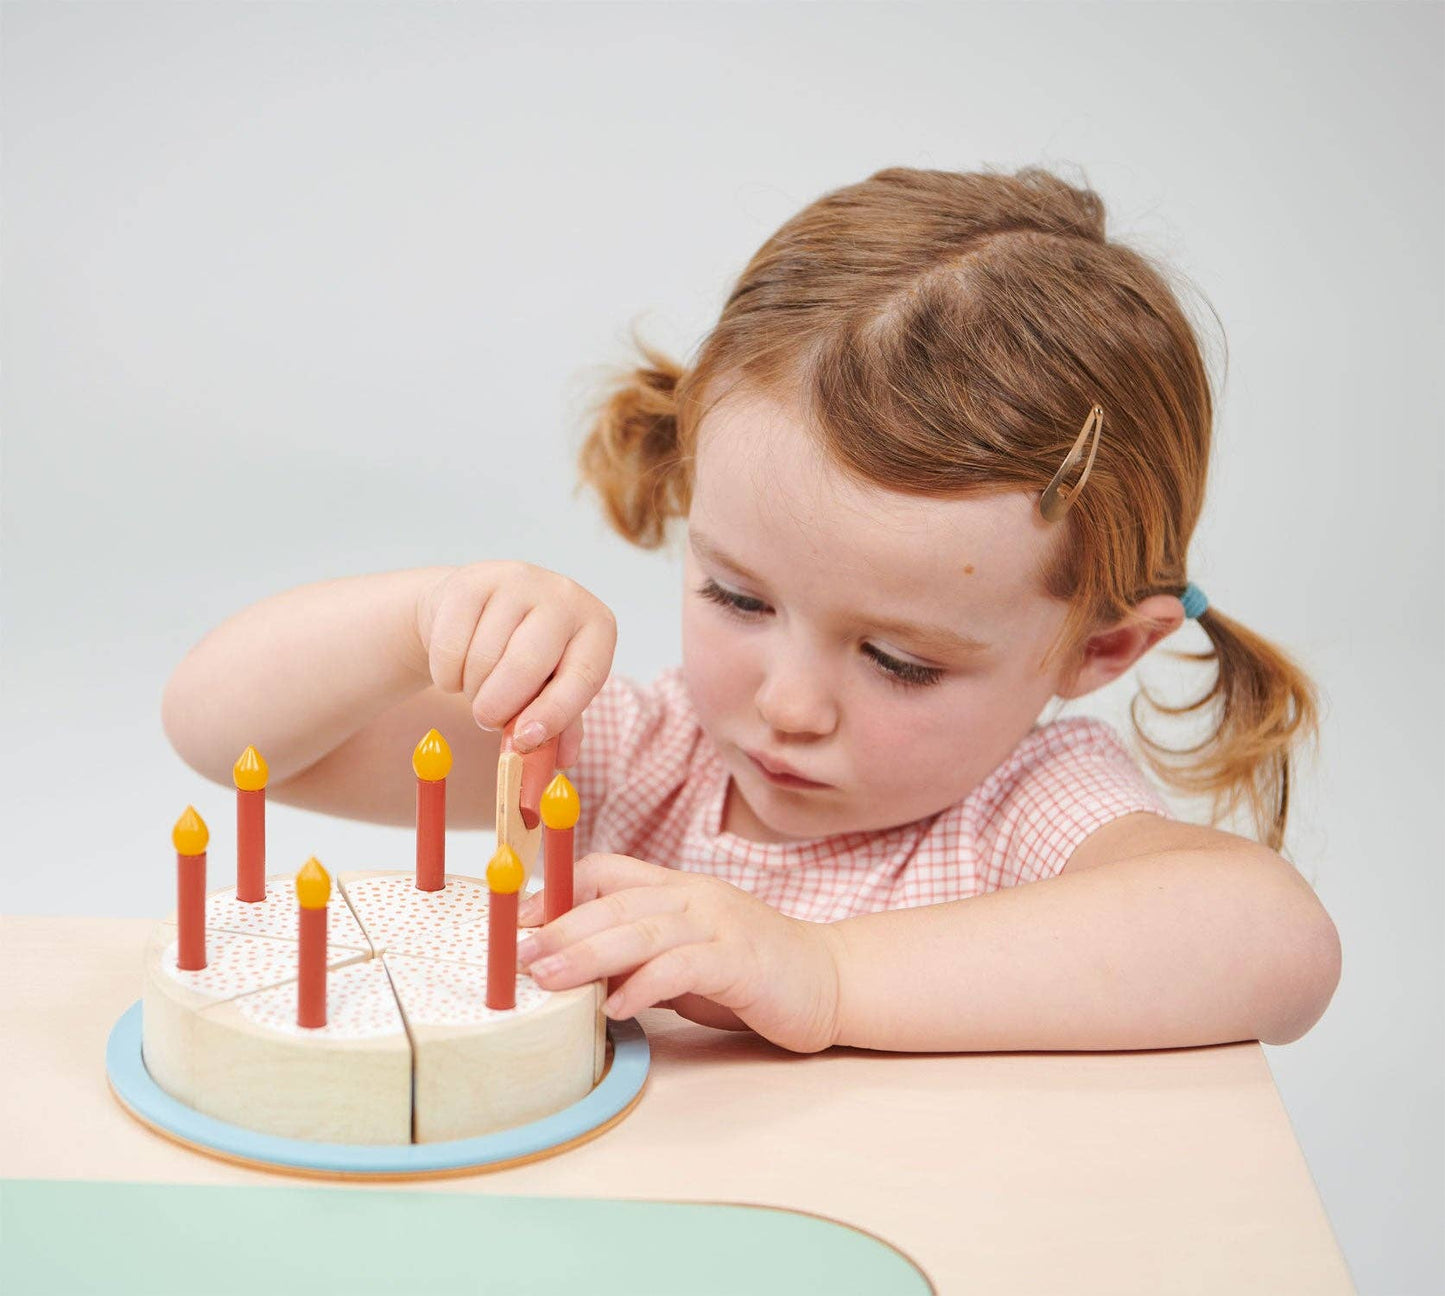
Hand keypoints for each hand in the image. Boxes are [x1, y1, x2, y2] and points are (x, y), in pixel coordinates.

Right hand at [415, 561, 616, 762]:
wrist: (476, 613)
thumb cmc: (525, 658)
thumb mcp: (552, 689)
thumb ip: (560, 726)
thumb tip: (561, 761)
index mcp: (596, 627)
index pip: (583, 676)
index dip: (554, 714)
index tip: (525, 741)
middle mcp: (564, 595)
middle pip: (528, 664)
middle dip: (500, 707)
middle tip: (488, 720)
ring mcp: (517, 580)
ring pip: (483, 658)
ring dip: (472, 689)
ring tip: (479, 685)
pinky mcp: (471, 581)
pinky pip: (450, 646)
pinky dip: (447, 673)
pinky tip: (458, 666)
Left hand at [515, 854, 841, 1053]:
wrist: (830, 981)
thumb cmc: (750, 973)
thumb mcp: (683, 958)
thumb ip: (636, 960)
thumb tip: (573, 975)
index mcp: (675, 889)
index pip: (605, 871)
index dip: (558, 892)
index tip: (521, 924)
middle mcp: (694, 897)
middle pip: (615, 901)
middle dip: (561, 927)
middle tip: (519, 955)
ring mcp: (719, 925)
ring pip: (642, 929)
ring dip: (590, 954)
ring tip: (550, 979)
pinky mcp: (741, 962)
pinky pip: (684, 968)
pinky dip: (647, 986)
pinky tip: (619, 1008)